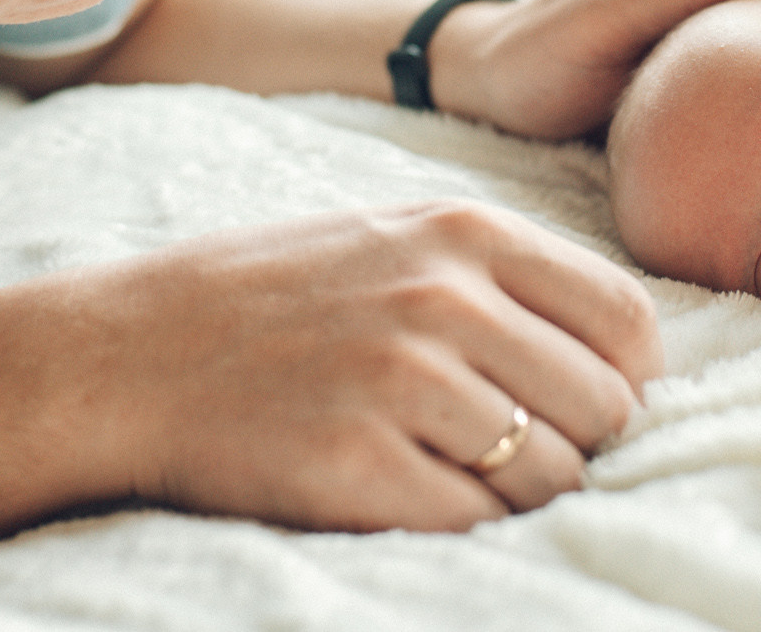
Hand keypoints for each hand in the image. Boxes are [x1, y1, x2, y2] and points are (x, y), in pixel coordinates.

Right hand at [57, 201, 661, 530]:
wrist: (130, 353)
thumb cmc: (273, 298)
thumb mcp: (394, 236)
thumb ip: (501, 277)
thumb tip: (620, 354)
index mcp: (464, 232)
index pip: (626, 318)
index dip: (629, 377)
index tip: (595, 404)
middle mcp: (444, 298)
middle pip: (603, 407)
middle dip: (579, 445)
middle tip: (519, 451)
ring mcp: (401, 381)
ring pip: (550, 476)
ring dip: (521, 495)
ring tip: (455, 473)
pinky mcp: (356, 464)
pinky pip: (475, 523)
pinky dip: (464, 527)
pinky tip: (410, 494)